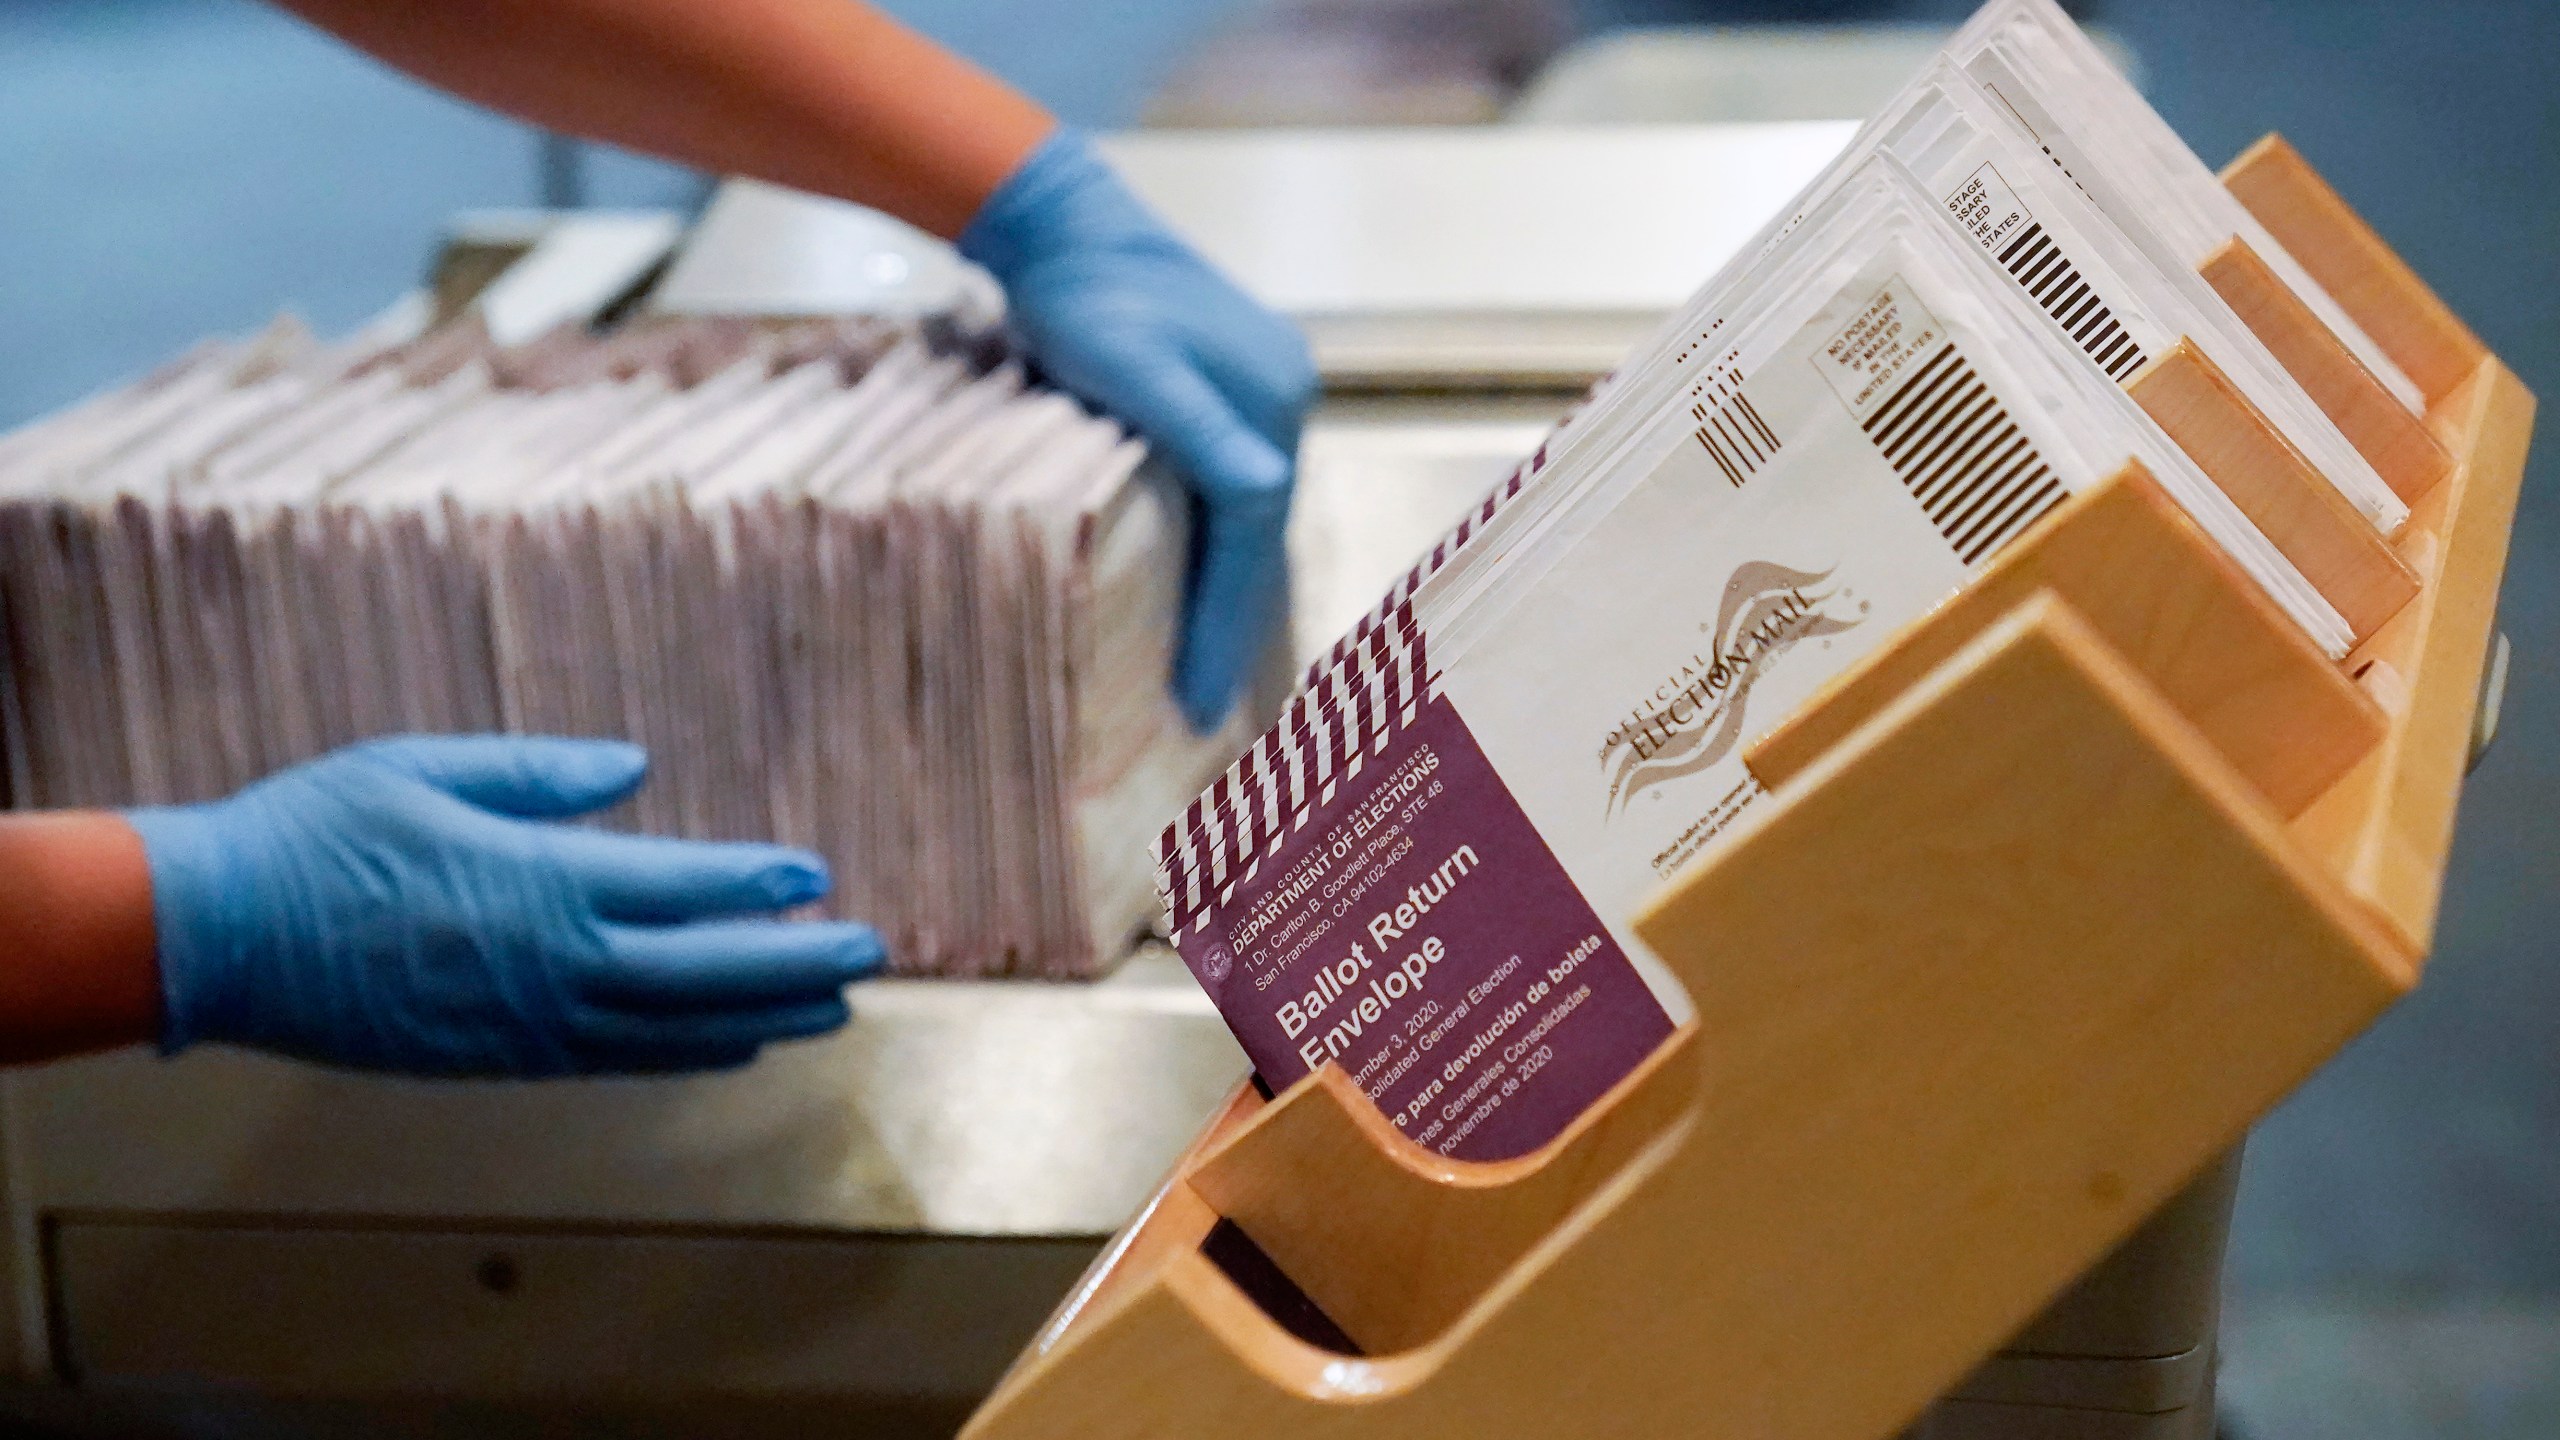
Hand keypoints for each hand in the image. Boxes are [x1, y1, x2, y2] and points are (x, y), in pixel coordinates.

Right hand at [125, 736, 881, 1076]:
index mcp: (539, 883)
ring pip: (673, 1027)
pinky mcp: (500, 1059)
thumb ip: (538, 773)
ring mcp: (528, 1022)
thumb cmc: (315, 834)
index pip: (680, 887)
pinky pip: (616, 1060)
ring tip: (831, 1008)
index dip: (756, 884)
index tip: (815, 877)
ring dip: (759, 1015)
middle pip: (703, 970)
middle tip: (869, 954)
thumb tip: (632, 766)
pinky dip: (686, 1053)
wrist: (217, 938)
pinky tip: (733, 1044)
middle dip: (794, 963)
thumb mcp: (424, 767)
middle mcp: (551, 963)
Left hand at [960, 128, 1316, 732]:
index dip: (1224, 623)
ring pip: (1247, 518)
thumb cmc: (1083, 301)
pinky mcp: (1233, 389)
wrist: (1065, 224)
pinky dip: (1218, 547)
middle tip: (1202, 708)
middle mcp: (1285, 400)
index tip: (1196, 698)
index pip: (1253, 536)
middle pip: (1257, 534)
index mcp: (1272, 403)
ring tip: (1203, 671)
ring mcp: (1264, 393)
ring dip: (1227, 591)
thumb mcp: (1134, 366)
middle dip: (1232, 622)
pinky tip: (1198, 587)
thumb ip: (1199, 430)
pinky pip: (1231, 490)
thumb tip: (1266, 491)